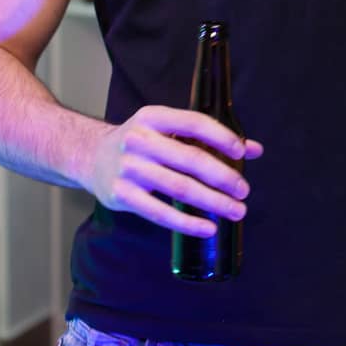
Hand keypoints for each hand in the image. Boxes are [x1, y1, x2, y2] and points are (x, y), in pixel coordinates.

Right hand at [83, 105, 263, 235]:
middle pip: (191, 159)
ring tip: (236, 210)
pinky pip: (160, 213)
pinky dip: (187, 223)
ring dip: (212, 201)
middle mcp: (139, 140)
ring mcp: (129, 169)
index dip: (220, 137)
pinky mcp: (122, 196)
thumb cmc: (141, 143)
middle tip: (244, 190)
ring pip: (179, 188)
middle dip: (223, 176)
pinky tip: (208, 227)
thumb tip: (254, 149)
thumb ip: (209, 138)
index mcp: (154, 117)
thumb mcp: (168, 131)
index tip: (241, 152)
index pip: (193, 123)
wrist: (90, 156)